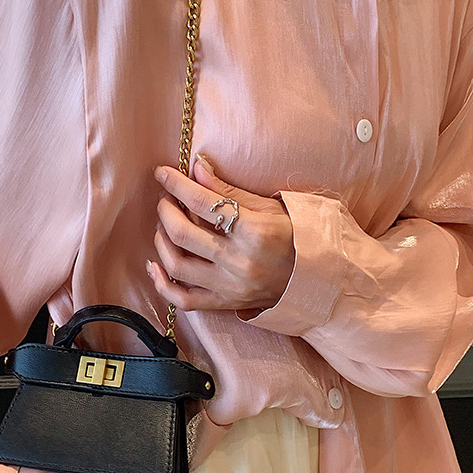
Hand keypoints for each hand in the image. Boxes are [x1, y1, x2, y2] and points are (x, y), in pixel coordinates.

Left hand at [148, 155, 294, 318]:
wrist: (318, 281)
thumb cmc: (297, 237)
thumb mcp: (269, 207)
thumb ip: (229, 190)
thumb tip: (196, 169)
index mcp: (254, 232)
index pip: (203, 203)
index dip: (176, 185)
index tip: (162, 173)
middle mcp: (239, 262)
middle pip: (182, 234)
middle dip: (165, 211)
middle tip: (166, 200)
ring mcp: (230, 287)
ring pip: (177, 266)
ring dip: (161, 241)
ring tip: (164, 227)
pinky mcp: (225, 304)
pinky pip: (183, 300)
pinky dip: (162, 284)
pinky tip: (154, 265)